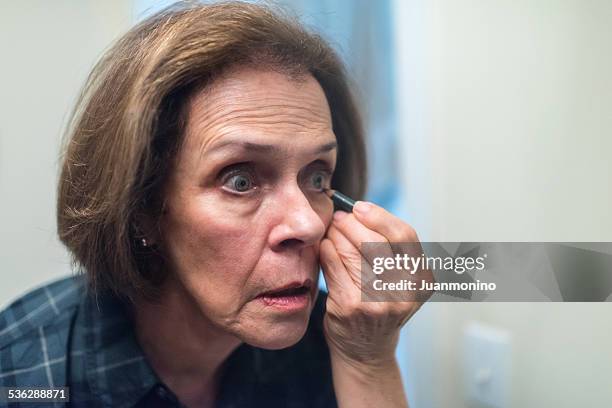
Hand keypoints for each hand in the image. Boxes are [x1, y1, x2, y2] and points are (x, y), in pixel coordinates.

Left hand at [319, 201, 432, 368]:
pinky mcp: (350, 306)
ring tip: (331, 231)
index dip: (380, 217)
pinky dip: (326, 250)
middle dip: (352, 223)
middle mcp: (404, 291)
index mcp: (421, 279)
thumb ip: (390, 249)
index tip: (360, 207)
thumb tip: (357, 210)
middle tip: (339, 217)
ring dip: (336, 234)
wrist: (366, 349)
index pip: (405, 236)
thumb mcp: (401, 280)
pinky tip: (324, 247)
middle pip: (375, 241)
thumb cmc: (381, 304)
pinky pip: (333, 265)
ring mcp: (376, 301)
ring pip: (351, 250)